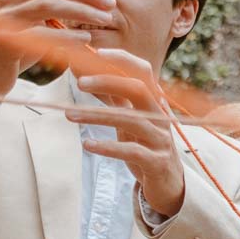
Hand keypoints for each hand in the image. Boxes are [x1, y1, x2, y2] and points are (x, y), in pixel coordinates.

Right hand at [0, 0, 112, 103]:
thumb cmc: (20, 48)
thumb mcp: (43, 21)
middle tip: (111, 7)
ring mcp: (5, 18)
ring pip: (47, 4)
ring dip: (81, 11)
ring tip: (103, 21)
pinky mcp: (4, 41)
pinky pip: (40, 33)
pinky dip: (66, 35)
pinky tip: (86, 39)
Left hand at [70, 49, 184, 217]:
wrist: (169, 184)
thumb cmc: (146, 147)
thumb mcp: (131, 120)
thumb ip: (115, 99)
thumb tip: (87, 75)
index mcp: (155, 102)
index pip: (142, 71)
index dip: (121, 59)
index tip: (95, 54)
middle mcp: (160, 116)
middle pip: (138, 89)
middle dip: (108, 82)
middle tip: (79, 83)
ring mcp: (161, 139)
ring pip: (131, 120)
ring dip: (97, 116)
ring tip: (70, 115)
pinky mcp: (157, 162)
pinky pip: (132, 151)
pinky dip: (108, 147)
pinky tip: (88, 145)